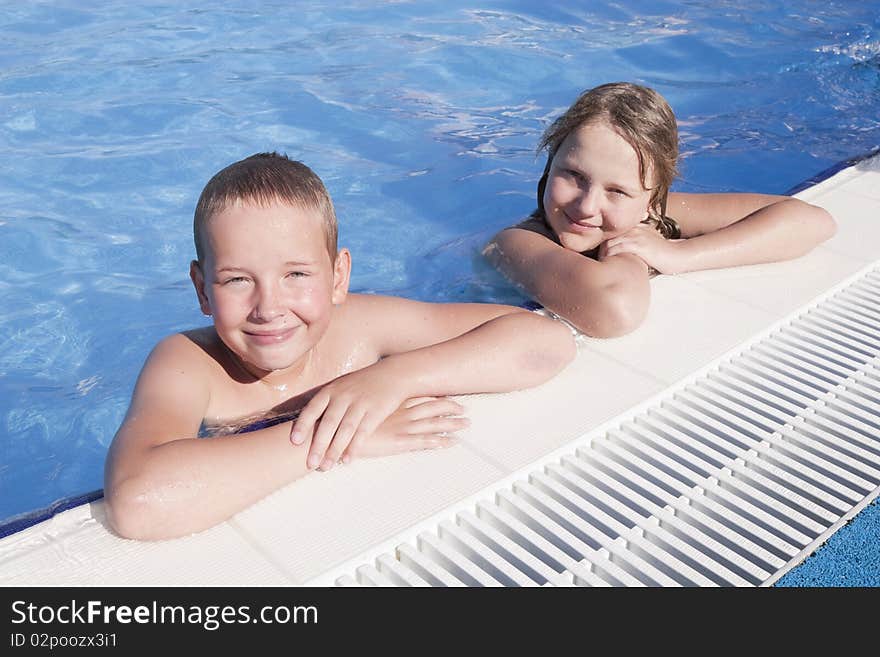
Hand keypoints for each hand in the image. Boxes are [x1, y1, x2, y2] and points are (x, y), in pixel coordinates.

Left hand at [290, 363, 409, 470]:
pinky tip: (347, 460)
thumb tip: (307, 426)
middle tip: (310, 464)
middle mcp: (344, 396)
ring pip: (345, 430)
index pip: (312, 408)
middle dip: (318, 445)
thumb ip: (327, 403)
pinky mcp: (376, 411)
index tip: (294, 442)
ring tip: (326, 467)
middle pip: (328, 423)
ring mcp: (360, 403)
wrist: (393, 374)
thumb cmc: (363, 384)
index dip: (303, 425)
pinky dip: (354, 447)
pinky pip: (363, 432)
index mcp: (331, 390)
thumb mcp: (342, 387)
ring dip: (334, 450)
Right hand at [345, 396, 466, 459]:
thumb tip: (373, 406)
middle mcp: (399, 412)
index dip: (434, 397)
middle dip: (449, 407)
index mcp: (390, 404)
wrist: (335, 432)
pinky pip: (423, 441)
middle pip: (430, 408)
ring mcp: (400, 426)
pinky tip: (451, 442)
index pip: (417, 397)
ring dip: (450, 423)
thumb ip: (369, 408)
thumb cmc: (345, 422)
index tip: (448, 395)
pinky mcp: (398, 441)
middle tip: (464, 408)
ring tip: (466, 423)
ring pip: (432, 423)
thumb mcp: (357, 409)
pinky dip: (439, 441)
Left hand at [601, 224, 684, 273]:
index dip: (602, 244)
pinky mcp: (639, 245)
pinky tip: (607, 265)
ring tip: (600, 265)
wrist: (678, 255)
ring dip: (602, 254)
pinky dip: (609, 257)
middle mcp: (634, 229)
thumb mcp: (647, 245)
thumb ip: (634, 247)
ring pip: (610, 243)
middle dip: (599, 249)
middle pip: (607, 237)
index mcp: (634, 228)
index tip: (597, 255)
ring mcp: (636, 236)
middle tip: (595, 262)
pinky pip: (618, 248)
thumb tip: (620, 258)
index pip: (612, 233)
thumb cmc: (663, 254)